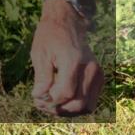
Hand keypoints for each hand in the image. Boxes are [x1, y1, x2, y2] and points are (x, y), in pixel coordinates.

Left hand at [31, 0, 103, 114]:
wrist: (66, 23)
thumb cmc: (49, 36)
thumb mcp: (39, 53)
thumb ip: (41, 77)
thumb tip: (39, 97)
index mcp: (73, 61)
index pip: (65, 93)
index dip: (49, 100)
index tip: (35, 97)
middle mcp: (90, 69)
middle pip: (78, 103)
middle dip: (58, 109)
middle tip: (41, 104)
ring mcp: (97, 74)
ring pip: (87, 106)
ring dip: (68, 111)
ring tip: (49, 104)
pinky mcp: (99, 78)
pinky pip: (90, 101)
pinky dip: (76, 106)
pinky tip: (60, 101)